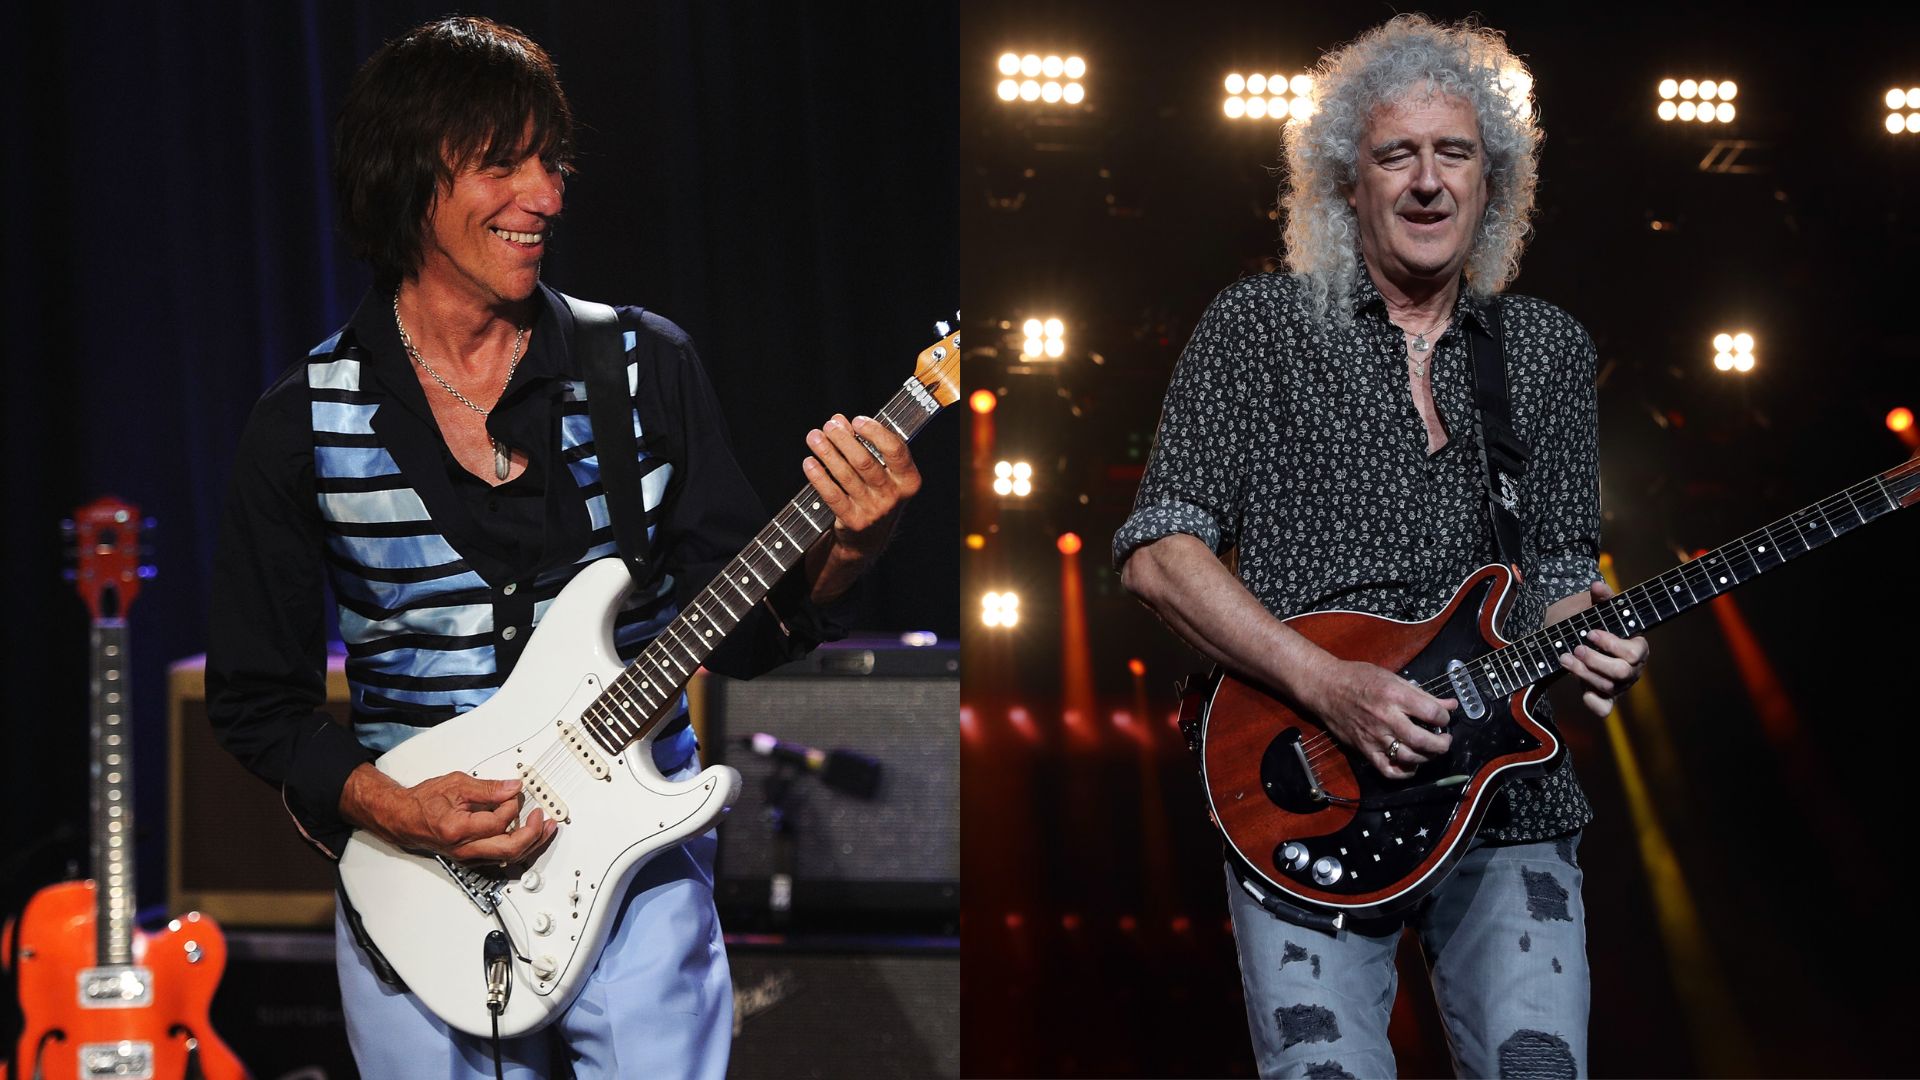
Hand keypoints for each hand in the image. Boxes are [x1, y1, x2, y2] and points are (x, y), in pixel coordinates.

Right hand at [340, 764, 556, 865]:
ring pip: (508, 858)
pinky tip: (529, 835)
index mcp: (458, 829)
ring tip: (546, 828)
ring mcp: (469, 857)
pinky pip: (501, 858)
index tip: (514, 793)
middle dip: (533, 833)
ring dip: (532, 843)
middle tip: (543, 817)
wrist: (404, 818)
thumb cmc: (424, 802)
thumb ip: (487, 788)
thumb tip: (513, 788)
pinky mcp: (472, 858)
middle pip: (509, 849)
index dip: (512, 806)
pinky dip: (519, 847)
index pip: (498, 823)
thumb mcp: (455, 785)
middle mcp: (464, 849)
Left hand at [802, 413, 920, 558]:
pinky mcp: (854, 521)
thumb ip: (862, 442)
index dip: (875, 432)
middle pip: (864, 461)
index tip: (856, 420)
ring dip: (827, 453)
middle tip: (829, 426)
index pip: (895, 450)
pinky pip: (832, 494)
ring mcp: (874, 510)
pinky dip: (819, 477)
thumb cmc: (876, 493)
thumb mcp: (881, 469)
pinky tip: (810, 462)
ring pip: (846, 475)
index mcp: (908, 480)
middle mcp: (893, 496)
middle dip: (843, 440)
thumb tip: (839, 420)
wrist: (869, 537)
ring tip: (814, 437)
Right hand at [1300, 657, 1455, 779]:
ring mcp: (1375, 737)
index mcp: (1394, 696)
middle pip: (1424, 741)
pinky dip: (1404, 772)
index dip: (1444, 717)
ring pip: (1410, 757)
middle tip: (1444, 739)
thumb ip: (1422, 694)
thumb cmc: (1358, 678)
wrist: (1326, 688)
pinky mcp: (1365, 749)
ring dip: (1427, 757)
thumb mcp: (1392, 677)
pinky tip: (1411, 764)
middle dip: (1442, 744)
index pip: (1432, 713)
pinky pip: (1388, 770)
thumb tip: (1449, 705)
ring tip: (1430, 750)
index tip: (1443, 717)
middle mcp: (1386, 718)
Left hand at [1558, 580, 1649, 718]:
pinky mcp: (1606, 698)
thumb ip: (1602, 598)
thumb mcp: (1600, 609)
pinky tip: (1581, 688)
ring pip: (1608, 688)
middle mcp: (1632, 670)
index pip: (1633, 652)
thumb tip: (1597, 585)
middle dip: (1595, 661)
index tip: (1590, 633)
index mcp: (1637, 648)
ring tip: (1564, 658)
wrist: (1584, 641)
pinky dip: (1593, 702)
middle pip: (1621, 673)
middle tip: (1576, 648)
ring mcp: (1620, 686)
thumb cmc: (1598, 625)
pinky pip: (1604, 709)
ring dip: (1583, 673)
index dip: (1611, 644)